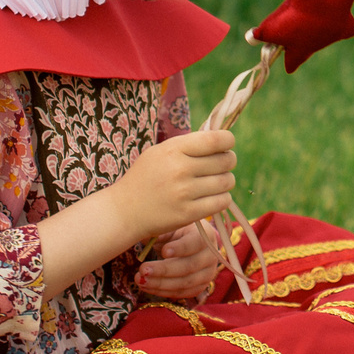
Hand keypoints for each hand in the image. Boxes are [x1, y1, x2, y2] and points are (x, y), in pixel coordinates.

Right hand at [106, 129, 235, 239]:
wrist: (125, 210)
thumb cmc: (145, 177)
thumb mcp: (160, 152)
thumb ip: (189, 145)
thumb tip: (222, 140)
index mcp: (174, 149)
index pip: (216, 140)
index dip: (228, 140)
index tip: (226, 145)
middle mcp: (181, 169)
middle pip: (226, 160)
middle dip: (228, 161)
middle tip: (219, 165)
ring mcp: (185, 193)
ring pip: (227, 182)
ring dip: (226, 181)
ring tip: (215, 182)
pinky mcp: (189, 214)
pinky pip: (222, 202)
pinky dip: (222, 198)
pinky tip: (212, 197)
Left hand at [135, 222, 222, 301]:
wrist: (186, 244)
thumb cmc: (175, 232)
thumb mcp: (169, 225)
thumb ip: (159, 229)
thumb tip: (142, 232)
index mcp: (205, 235)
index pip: (196, 243)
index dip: (181, 248)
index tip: (163, 251)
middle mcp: (210, 256)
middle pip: (190, 266)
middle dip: (165, 270)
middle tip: (143, 269)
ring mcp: (207, 274)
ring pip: (185, 283)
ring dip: (160, 284)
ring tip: (141, 280)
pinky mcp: (199, 287)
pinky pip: (181, 293)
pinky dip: (162, 291)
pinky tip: (146, 286)